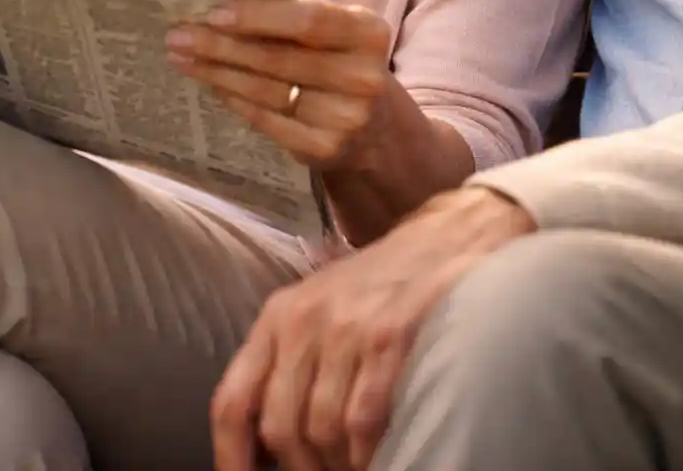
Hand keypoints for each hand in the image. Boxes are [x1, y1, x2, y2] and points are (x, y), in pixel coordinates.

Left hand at [166, 0, 390, 167]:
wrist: (378, 130)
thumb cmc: (342, 62)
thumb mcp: (339, 32)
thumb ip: (296, 13)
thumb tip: (226, 1)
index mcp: (368, 33)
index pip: (308, 20)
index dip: (258, 16)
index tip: (213, 12)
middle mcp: (362, 76)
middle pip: (278, 58)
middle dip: (221, 45)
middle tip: (178, 35)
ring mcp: (344, 117)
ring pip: (266, 90)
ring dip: (217, 72)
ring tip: (182, 58)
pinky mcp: (323, 149)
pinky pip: (265, 120)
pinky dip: (234, 100)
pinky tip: (212, 85)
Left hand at [211, 186, 535, 470]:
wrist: (450, 234)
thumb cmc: (384, 282)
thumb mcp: (321, 307)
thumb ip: (289, 362)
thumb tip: (265, 442)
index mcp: (280, 315)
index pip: (233, 402)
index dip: (232, 457)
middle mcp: (306, 319)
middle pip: (280, 427)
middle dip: (302, 466)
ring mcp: (348, 326)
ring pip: (322, 430)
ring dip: (339, 463)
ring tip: (356, 464)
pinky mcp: (389, 334)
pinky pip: (363, 419)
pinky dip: (367, 450)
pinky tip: (379, 452)